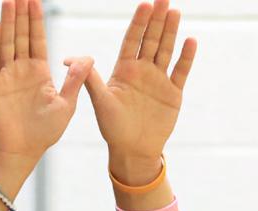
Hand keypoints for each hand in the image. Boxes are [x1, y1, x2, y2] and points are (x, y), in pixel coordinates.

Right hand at [0, 0, 91, 167]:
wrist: (21, 152)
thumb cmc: (43, 133)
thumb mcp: (66, 104)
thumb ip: (75, 80)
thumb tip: (89, 57)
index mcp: (39, 72)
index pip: (37, 39)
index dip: (36, 20)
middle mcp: (21, 70)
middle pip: (20, 35)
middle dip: (21, 14)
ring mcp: (5, 76)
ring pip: (6, 42)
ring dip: (6, 21)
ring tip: (8, 1)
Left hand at [81, 1, 195, 182]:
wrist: (133, 150)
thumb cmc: (112, 128)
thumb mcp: (100, 102)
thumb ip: (88, 79)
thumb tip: (67, 59)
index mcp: (124, 70)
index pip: (132, 40)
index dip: (138, 23)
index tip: (145, 4)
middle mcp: (142, 71)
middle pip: (151, 40)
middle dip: (157, 19)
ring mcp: (159, 80)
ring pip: (166, 50)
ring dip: (171, 32)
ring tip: (174, 12)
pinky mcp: (173, 92)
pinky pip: (180, 71)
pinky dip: (186, 57)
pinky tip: (190, 40)